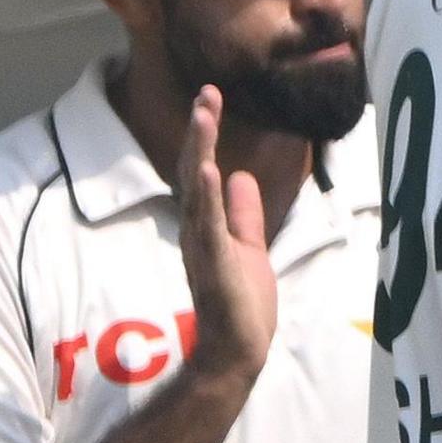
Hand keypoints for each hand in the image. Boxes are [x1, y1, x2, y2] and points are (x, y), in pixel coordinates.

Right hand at [175, 88, 276, 387]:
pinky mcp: (214, 265)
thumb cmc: (240, 303)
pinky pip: (208, 226)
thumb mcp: (248, 246)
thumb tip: (236, 175)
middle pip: (193, 170)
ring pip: (196, 191)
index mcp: (205, 223)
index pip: (200, 169)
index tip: (211, 98)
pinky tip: (210, 170)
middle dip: (199, 131)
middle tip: (207, 92)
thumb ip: (242, 213)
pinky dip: (207, 197)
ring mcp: (202, 246)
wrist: (237, 350)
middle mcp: (196, 229)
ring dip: (199, 151)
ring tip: (204, 115)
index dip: (203, 134)